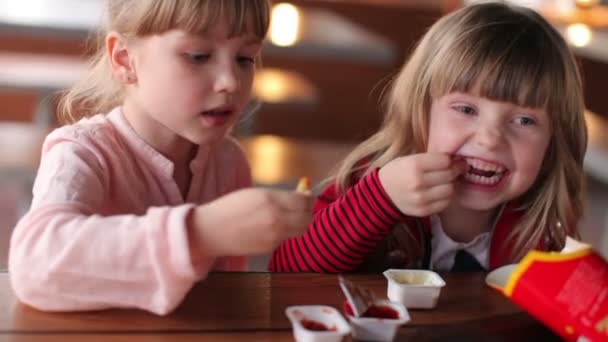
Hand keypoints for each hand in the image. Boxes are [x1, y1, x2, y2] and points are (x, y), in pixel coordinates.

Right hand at [190, 188, 312, 256]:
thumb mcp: (255, 194)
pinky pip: (286, 238)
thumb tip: (302, 195)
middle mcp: (276, 218)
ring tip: (289, 217)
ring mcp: (275, 235)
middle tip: (301, 208)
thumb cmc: (230, 208)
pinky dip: (285, 232)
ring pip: (301, 230)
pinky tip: (271, 228)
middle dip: (307, 212)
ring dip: (300, 223)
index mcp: (271, 200)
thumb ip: (280, 196)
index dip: (308, 199)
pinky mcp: (271, 248)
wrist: (212, 231)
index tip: (306, 196)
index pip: (303, 201)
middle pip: (307, 217)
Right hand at [378, 153, 466, 216]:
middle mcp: (418, 182)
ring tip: (448, 181)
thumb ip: (430, 159)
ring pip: (450, 190)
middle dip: (456, 171)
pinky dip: (446, 197)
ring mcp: (422, 199)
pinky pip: (445, 203)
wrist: (382, 194)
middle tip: (457, 169)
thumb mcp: (409, 159)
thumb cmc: (397, 172)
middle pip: (449, 175)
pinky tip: (441, 192)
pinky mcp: (424, 211)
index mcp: (414, 165)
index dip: (451, 160)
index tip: (453, 160)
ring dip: (452, 185)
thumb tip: (454, 160)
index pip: (445, 161)